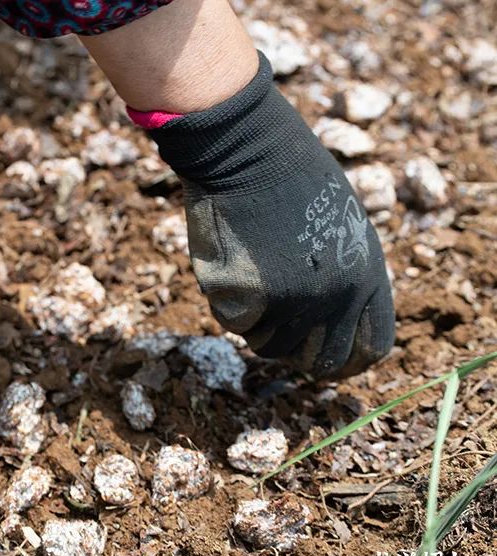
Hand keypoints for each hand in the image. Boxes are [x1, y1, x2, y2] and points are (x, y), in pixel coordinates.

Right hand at [149, 53, 394, 377]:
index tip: (322, 355)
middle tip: (277, 327)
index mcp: (367, 278)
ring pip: (270, 345)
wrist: (245, 151)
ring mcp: (289, 303)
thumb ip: (345, 278)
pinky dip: (229, 301)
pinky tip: (232, 259)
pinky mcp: (245, 301)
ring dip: (258, 321)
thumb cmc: (291, 179)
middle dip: (297, 352)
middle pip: (319, 362)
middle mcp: (335, 298)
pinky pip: (235, 323)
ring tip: (252, 271)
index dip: (345, 360)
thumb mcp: (342, 227)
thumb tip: (331, 326)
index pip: (369, 350)